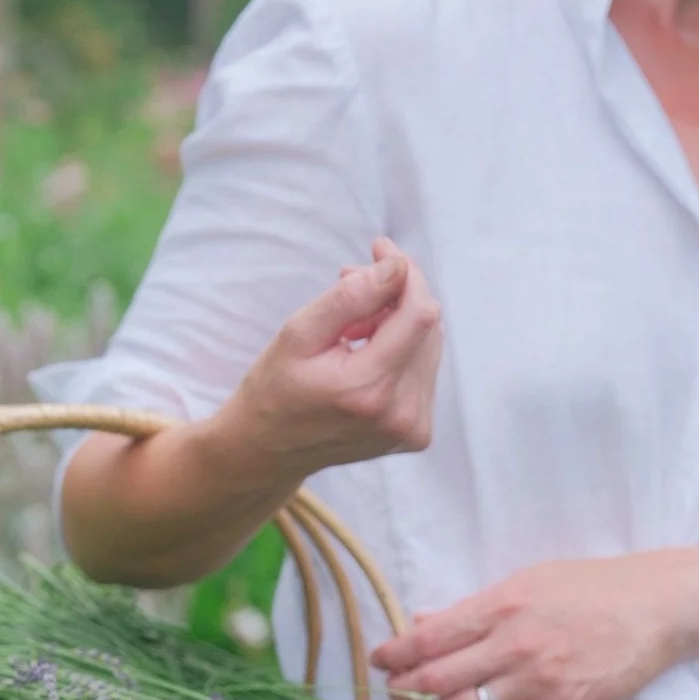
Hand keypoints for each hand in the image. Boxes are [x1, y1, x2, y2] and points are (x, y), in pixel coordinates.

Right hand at [222, 239, 443, 479]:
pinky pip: (424, 370)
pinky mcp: (416, 433)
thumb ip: (349, 298)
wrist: (269, 450)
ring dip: (397, 322)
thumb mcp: (299, 334)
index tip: (379, 250)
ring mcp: (412, 429)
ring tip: (351, 327)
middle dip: (396, 295)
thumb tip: (396, 266)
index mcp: (369, 390)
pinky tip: (364, 354)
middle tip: (350, 283)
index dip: (405, 274)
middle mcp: (400, 415)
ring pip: (429, 345)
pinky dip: (401, 350)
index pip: (419, 314)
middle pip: (428, 327)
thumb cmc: (276, 388)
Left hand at [373, 555, 698, 699]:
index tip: (378, 662)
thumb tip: (426, 620)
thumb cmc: (595, 586)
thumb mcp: (532, 580)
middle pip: (441, 675)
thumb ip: (478, 606)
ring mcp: (538, 679)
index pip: (434, 634)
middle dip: (405, 692)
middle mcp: (514, 642)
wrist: (661, 606)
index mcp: (503, 603)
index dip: (398, 653)